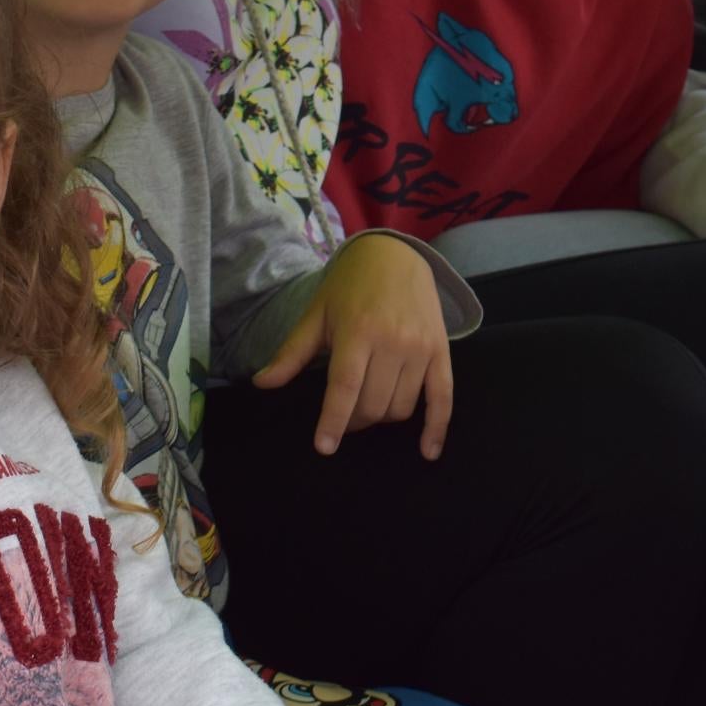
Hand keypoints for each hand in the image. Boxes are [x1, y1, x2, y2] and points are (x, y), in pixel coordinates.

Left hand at [252, 237, 454, 458]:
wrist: (396, 254)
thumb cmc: (350, 286)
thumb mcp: (317, 314)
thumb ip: (292, 352)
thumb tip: (261, 383)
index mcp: (358, 331)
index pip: (345, 387)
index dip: (334, 421)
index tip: (324, 447)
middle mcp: (393, 341)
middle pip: (373, 403)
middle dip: (355, 420)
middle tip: (346, 415)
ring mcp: (421, 347)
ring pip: (401, 407)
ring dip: (382, 418)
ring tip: (370, 406)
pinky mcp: (442, 350)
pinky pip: (444, 397)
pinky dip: (436, 428)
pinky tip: (427, 451)